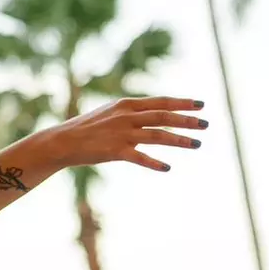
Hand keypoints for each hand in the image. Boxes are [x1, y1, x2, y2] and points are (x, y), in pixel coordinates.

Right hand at [39, 96, 207, 172]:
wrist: (62, 141)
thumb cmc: (87, 129)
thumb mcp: (110, 114)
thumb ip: (132, 115)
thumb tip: (153, 118)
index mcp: (126, 105)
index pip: (161, 102)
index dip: (182, 102)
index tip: (201, 104)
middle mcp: (127, 117)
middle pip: (164, 116)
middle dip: (187, 120)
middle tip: (206, 124)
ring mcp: (121, 133)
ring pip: (157, 135)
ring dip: (179, 140)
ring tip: (197, 144)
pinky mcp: (114, 151)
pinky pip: (139, 157)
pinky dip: (154, 162)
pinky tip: (167, 168)